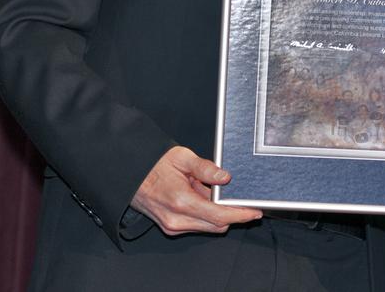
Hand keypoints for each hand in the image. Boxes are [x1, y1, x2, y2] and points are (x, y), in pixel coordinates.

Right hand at [130, 146, 261, 234]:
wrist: (129, 173)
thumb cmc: (155, 164)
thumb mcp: (182, 157)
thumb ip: (205, 168)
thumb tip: (226, 177)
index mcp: (180, 201)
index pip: (219, 216)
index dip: (240, 214)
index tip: (254, 211)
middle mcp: (176, 219)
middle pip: (217, 225)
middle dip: (231, 213)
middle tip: (237, 195)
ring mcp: (172, 226)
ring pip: (208, 226)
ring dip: (216, 212)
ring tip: (208, 189)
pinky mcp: (170, 227)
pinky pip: (197, 225)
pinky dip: (205, 214)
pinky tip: (199, 196)